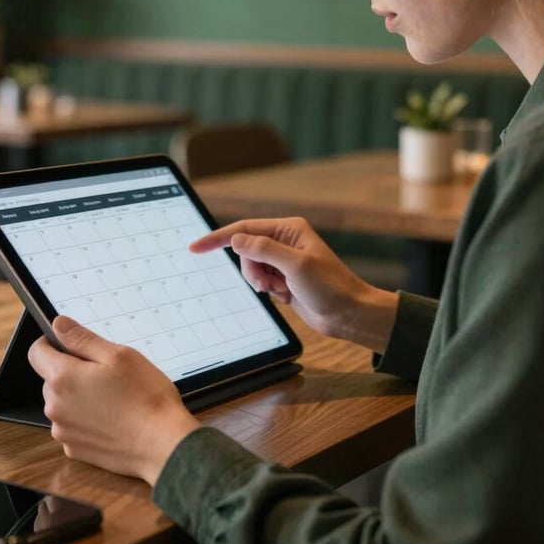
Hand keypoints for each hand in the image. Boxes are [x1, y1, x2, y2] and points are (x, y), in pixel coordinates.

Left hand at [28, 317, 199, 485]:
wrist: (162, 444)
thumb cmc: (145, 397)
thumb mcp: (118, 355)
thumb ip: (82, 339)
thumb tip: (58, 325)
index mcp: (63, 378)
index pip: (36, 353)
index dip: (52, 343)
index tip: (72, 344)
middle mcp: (55, 407)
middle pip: (51, 379)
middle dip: (72, 372)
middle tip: (106, 373)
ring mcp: (63, 431)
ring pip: (62, 403)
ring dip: (79, 397)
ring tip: (113, 398)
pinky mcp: (74, 449)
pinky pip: (72, 425)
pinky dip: (86, 419)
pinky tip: (112, 419)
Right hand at [190, 217, 398, 349]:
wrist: (348, 314)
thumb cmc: (330, 287)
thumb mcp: (296, 266)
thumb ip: (264, 249)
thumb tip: (236, 239)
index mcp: (289, 229)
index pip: (244, 229)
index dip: (218, 238)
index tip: (196, 248)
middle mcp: (284, 241)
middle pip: (246, 250)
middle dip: (252, 269)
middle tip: (269, 284)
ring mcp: (283, 260)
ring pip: (251, 267)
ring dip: (260, 282)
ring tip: (280, 291)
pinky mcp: (284, 278)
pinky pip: (260, 281)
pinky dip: (268, 290)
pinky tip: (286, 295)